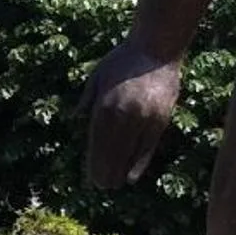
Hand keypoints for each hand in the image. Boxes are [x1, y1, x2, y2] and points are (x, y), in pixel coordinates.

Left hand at [85, 43, 181, 188]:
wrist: (156, 47)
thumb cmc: (123, 60)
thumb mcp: (97, 76)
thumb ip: (87, 99)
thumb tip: (75, 117)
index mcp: (104, 104)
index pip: (96, 141)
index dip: (93, 161)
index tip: (90, 177)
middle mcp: (122, 114)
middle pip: (111, 150)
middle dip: (104, 170)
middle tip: (100, 187)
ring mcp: (143, 117)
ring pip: (129, 152)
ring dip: (120, 170)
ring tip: (114, 185)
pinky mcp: (160, 118)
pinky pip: (148, 147)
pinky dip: (139, 163)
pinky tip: (132, 176)